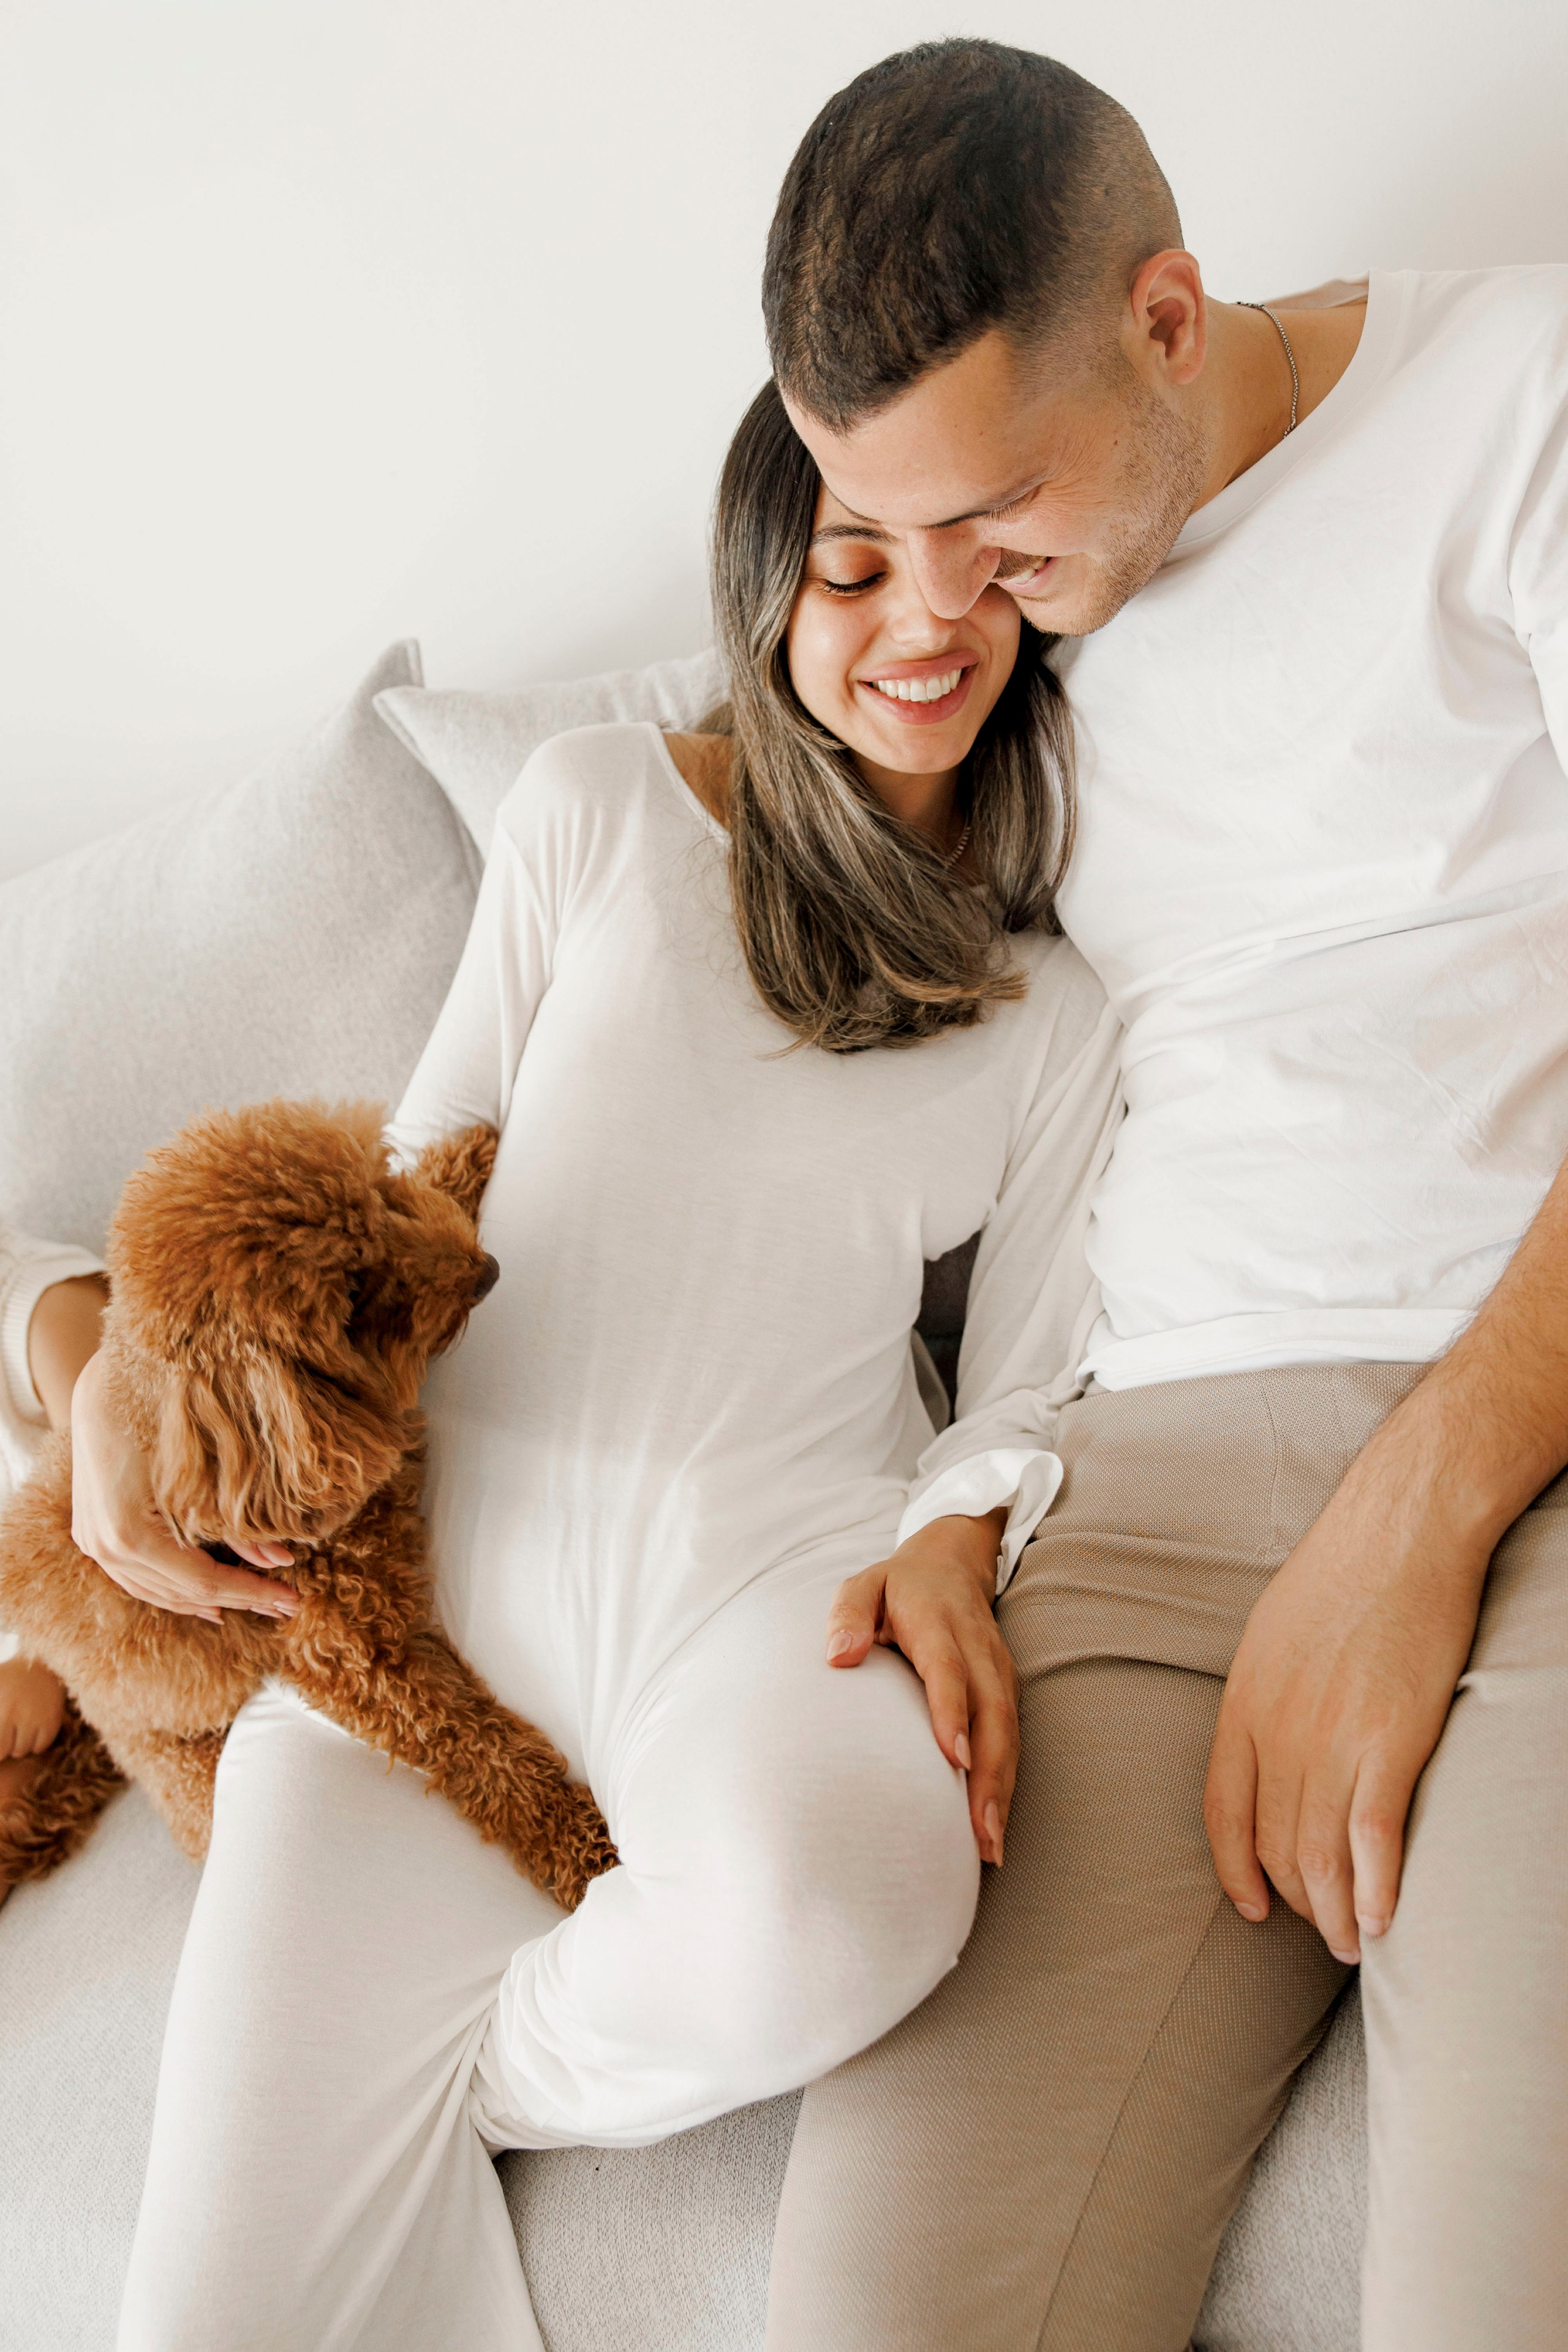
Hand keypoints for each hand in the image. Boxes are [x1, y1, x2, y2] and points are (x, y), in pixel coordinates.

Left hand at [0, 1656, 65, 1758]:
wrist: (41, 1662)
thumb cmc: (7, 1677)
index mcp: (2, 1709)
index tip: (1, 1737)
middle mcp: (18, 1715)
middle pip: (8, 1751)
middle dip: (4, 1747)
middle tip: (6, 1735)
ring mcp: (37, 1718)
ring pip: (24, 1750)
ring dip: (19, 1746)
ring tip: (17, 1732)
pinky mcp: (53, 1721)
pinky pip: (41, 1746)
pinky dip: (36, 1744)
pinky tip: (31, 1732)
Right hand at [70, 1351, 297, 1623]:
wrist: (106, 1376)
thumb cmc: (162, 1409)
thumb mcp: (208, 1464)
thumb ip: (238, 1520)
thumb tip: (281, 1562)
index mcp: (128, 1531)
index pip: (200, 1582)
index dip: (249, 1593)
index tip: (292, 1597)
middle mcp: (103, 1545)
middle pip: (180, 1592)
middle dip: (238, 1599)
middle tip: (286, 1604)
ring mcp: (92, 1540)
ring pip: (155, 1591)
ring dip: (205, 1602)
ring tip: (253, 1604)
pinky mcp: (90, 1530)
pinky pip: (135, 1576)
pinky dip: (173, 1589)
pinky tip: (204, 1599)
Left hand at [826, 1511, 1016, 1865]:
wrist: (953, 1562)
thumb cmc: (897, 1586)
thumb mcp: (863, 1585)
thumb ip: (849, 1616)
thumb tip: (838, 1656)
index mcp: (938, 1623)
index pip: (948, 1670)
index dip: (953, 1712)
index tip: (954, 1758)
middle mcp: (978, 1650)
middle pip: (991, 1714)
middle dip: (990, 1776)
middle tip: (980, 1833)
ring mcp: (998, 1671)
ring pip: (1008, 1734)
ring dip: (1003, 1791)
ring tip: (990, 1847)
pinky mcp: (1006, 1689)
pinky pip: (1011, 1739)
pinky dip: (1006, 1784)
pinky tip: (993, 1828)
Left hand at [1203, 1422, 1490, 1962]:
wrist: (1398, 1532)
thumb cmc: (1341, 1574)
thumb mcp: (1271, 1636)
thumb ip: (1266, 1697)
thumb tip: (1271, 1744)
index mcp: (1244, 1704)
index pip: (1223, 1813)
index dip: (1236, 1871)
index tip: (1252, 1907)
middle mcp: (1278, 1732)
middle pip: (1276, 1847)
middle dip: (1296, 1902)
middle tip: (1320, 1930)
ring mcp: (1332, 1741)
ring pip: (1321, 1859)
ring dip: (1335, 1914)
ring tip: (1352, 1941)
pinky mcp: (1391, 1742)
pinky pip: (1374, 1840)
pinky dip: (1377, 1891)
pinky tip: (1384, 1920)